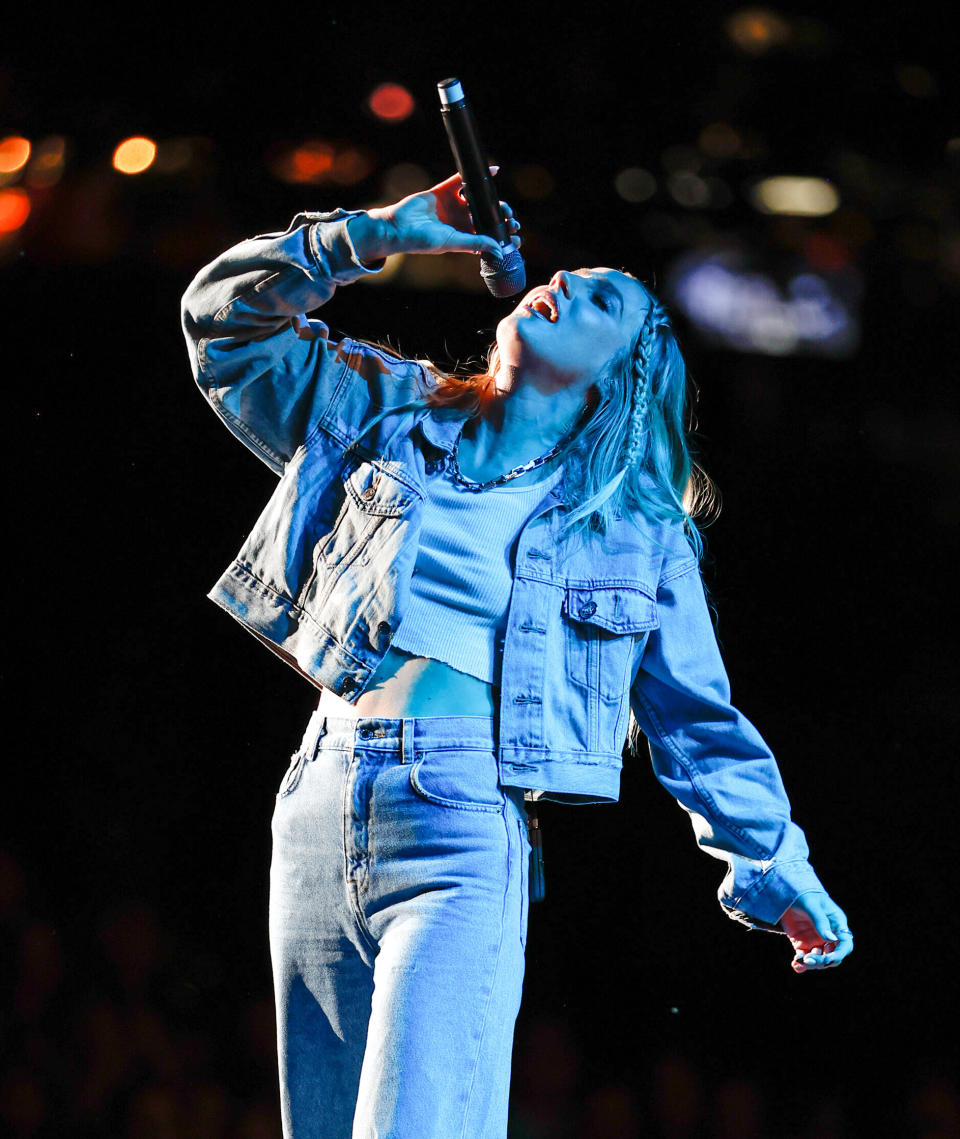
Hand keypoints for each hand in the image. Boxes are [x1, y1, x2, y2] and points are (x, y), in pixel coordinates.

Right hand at [361, 170, 521, 260]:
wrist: (398, 227)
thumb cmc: (422, 241)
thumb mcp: (452, 242)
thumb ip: (475, 242)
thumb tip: (498, 249)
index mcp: (462, 236)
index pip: (486, 234)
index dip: (501, 235)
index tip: (515, 236)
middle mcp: (459, 220)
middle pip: (484, 216)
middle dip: (500, 217)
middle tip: (511, 219)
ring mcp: (452, 205)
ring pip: (477, 198)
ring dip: (491, 199)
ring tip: (503, 204)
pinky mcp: (443, 191)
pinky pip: (461, 180)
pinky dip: (476, 176)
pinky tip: (492, 172)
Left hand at [780, 890, 852, 973]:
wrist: (788, 894)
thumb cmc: (805, 895)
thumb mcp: (813, 905)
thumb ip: (821, 921)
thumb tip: (831, 939)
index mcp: (837, 925)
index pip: (845, 944)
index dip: (839, 954)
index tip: (828, 960)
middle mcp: (829, 936)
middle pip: (832, 956)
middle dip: (822, 961)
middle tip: (809, 960)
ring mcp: (816, 941)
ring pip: (819, 960)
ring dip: (811, 964)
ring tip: (799, 961)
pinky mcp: (802, 944)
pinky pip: (804, 958)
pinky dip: (801, 964)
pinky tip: (796, 965)